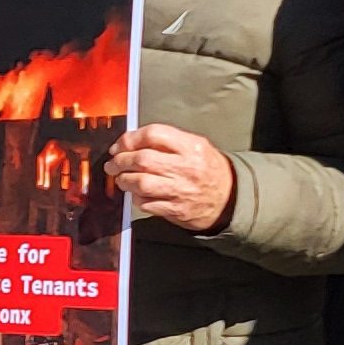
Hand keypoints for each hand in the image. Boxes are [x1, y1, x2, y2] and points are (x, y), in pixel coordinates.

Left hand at [111, 123, 237, 234]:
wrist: (230, 198)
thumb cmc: (207, 169)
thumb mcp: (196, 146)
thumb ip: (167, 142)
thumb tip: (131, 142)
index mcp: (191, 146)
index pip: (153, 134)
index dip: (130, 139)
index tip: (119, 145)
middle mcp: (186, 167)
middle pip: (143, 159)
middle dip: (120, 161)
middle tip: (113, 163)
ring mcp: (181, 190)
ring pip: (141, 183)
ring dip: (124, 180)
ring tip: (121, 178)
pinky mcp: (176, 210)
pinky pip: (147, 204)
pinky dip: (137, 199)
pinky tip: (137, 194)